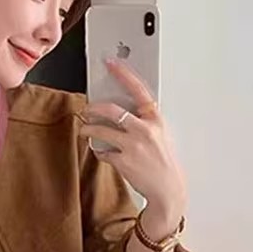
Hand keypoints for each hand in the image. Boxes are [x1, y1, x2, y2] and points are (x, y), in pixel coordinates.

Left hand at [78, 58, 186, 219]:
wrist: (167, 188)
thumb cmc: (163, 161)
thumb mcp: (160, 135)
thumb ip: (144, 120)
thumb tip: (121, 109)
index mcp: (155, 119)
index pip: (138, 89)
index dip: (123, 74)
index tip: (110, 63)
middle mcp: (144, 130)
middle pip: (111, 110)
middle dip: (93, 108)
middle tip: (87, 110)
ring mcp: (133, 146)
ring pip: (100, 131)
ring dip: (88, 129)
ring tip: (85, 130)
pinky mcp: (123, 161)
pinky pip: (103, 152)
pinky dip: (100, 152)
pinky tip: (103, 152)